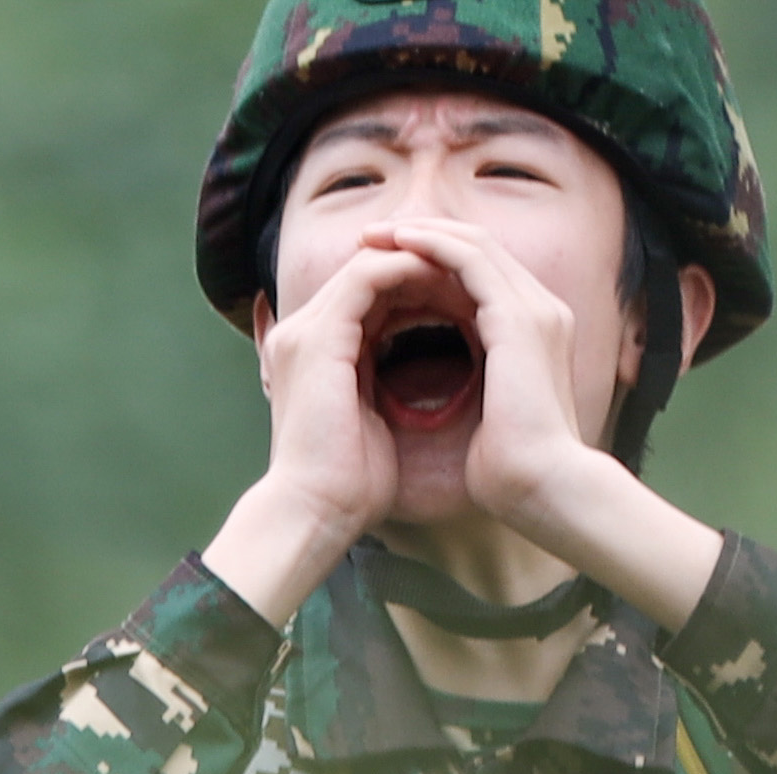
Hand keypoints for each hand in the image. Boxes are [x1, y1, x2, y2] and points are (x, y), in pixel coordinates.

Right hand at [204, 242, 441, 621]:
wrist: (317, 511)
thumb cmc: (348, 484)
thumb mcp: (370, 416)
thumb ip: (377, 380)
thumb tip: (409, 374)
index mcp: (312, 354)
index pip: (366, 295)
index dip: (419, 285)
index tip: (470, 292)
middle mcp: (301, 334)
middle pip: (368, 271)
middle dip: (425, 263)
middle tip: (476, 270)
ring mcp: (305, 332)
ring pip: (370, 264)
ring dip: (423, 258)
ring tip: (468, 268)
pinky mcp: (319, 337)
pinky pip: (369, 276)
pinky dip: (412, 269)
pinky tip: (452, 278)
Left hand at [371, 219, 723, 631]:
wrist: (541, 487)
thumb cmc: (508, 470)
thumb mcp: (480, 414)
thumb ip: (467, 386)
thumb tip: (428, 395)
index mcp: (530, 334)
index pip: (478, 278)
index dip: (430, 265)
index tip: (381, 268)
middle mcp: (539, 312)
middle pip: (477, 250)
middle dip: (422, 237)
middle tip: (372, 236)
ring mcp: (535, 310)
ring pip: (474, 246)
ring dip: (423, 234)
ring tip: (377, 234)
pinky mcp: (519, 317)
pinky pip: (472, 261)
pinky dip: (434, 248)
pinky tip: (398, 246)